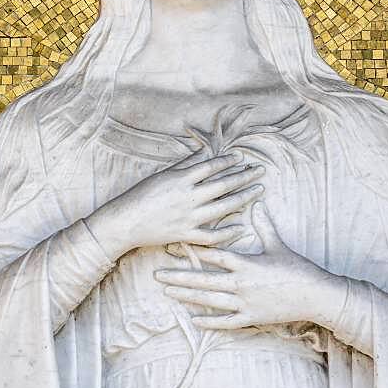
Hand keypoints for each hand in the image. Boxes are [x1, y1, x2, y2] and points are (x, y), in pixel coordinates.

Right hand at [86, 151, 264, 259]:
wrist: (126, 222)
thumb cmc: (141, 194)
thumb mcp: (163, 174)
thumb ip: (186, 163)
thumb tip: (204, 150)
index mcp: (182, 179)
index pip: (211, 166)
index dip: (228, 161)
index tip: (241, 158)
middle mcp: (189, 197)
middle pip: (224, 185)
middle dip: (245, 177)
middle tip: (261, 171)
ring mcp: (189, 217)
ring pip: (223, 207)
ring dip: (244, 198)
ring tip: (258, 191)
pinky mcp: (187, 235)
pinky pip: (213, 236)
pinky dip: (228, 233)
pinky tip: (241, 227)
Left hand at [154, 202, 347, 330]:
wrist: (314, 295)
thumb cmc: (297, 268)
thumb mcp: (278, 244)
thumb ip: (263, 225)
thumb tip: (256, 203)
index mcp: (246, 263)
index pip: (214, 255)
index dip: (192, 250)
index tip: (173, 245)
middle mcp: (241, 284)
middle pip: (203, 280)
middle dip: (179, 277)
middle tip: (157, 275)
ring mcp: (244, 303)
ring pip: (209, 301)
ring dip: (187, 297)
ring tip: (168, 293)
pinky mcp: (251, 318)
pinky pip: (226, 322)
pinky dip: (209, 322)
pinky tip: (194, 320)